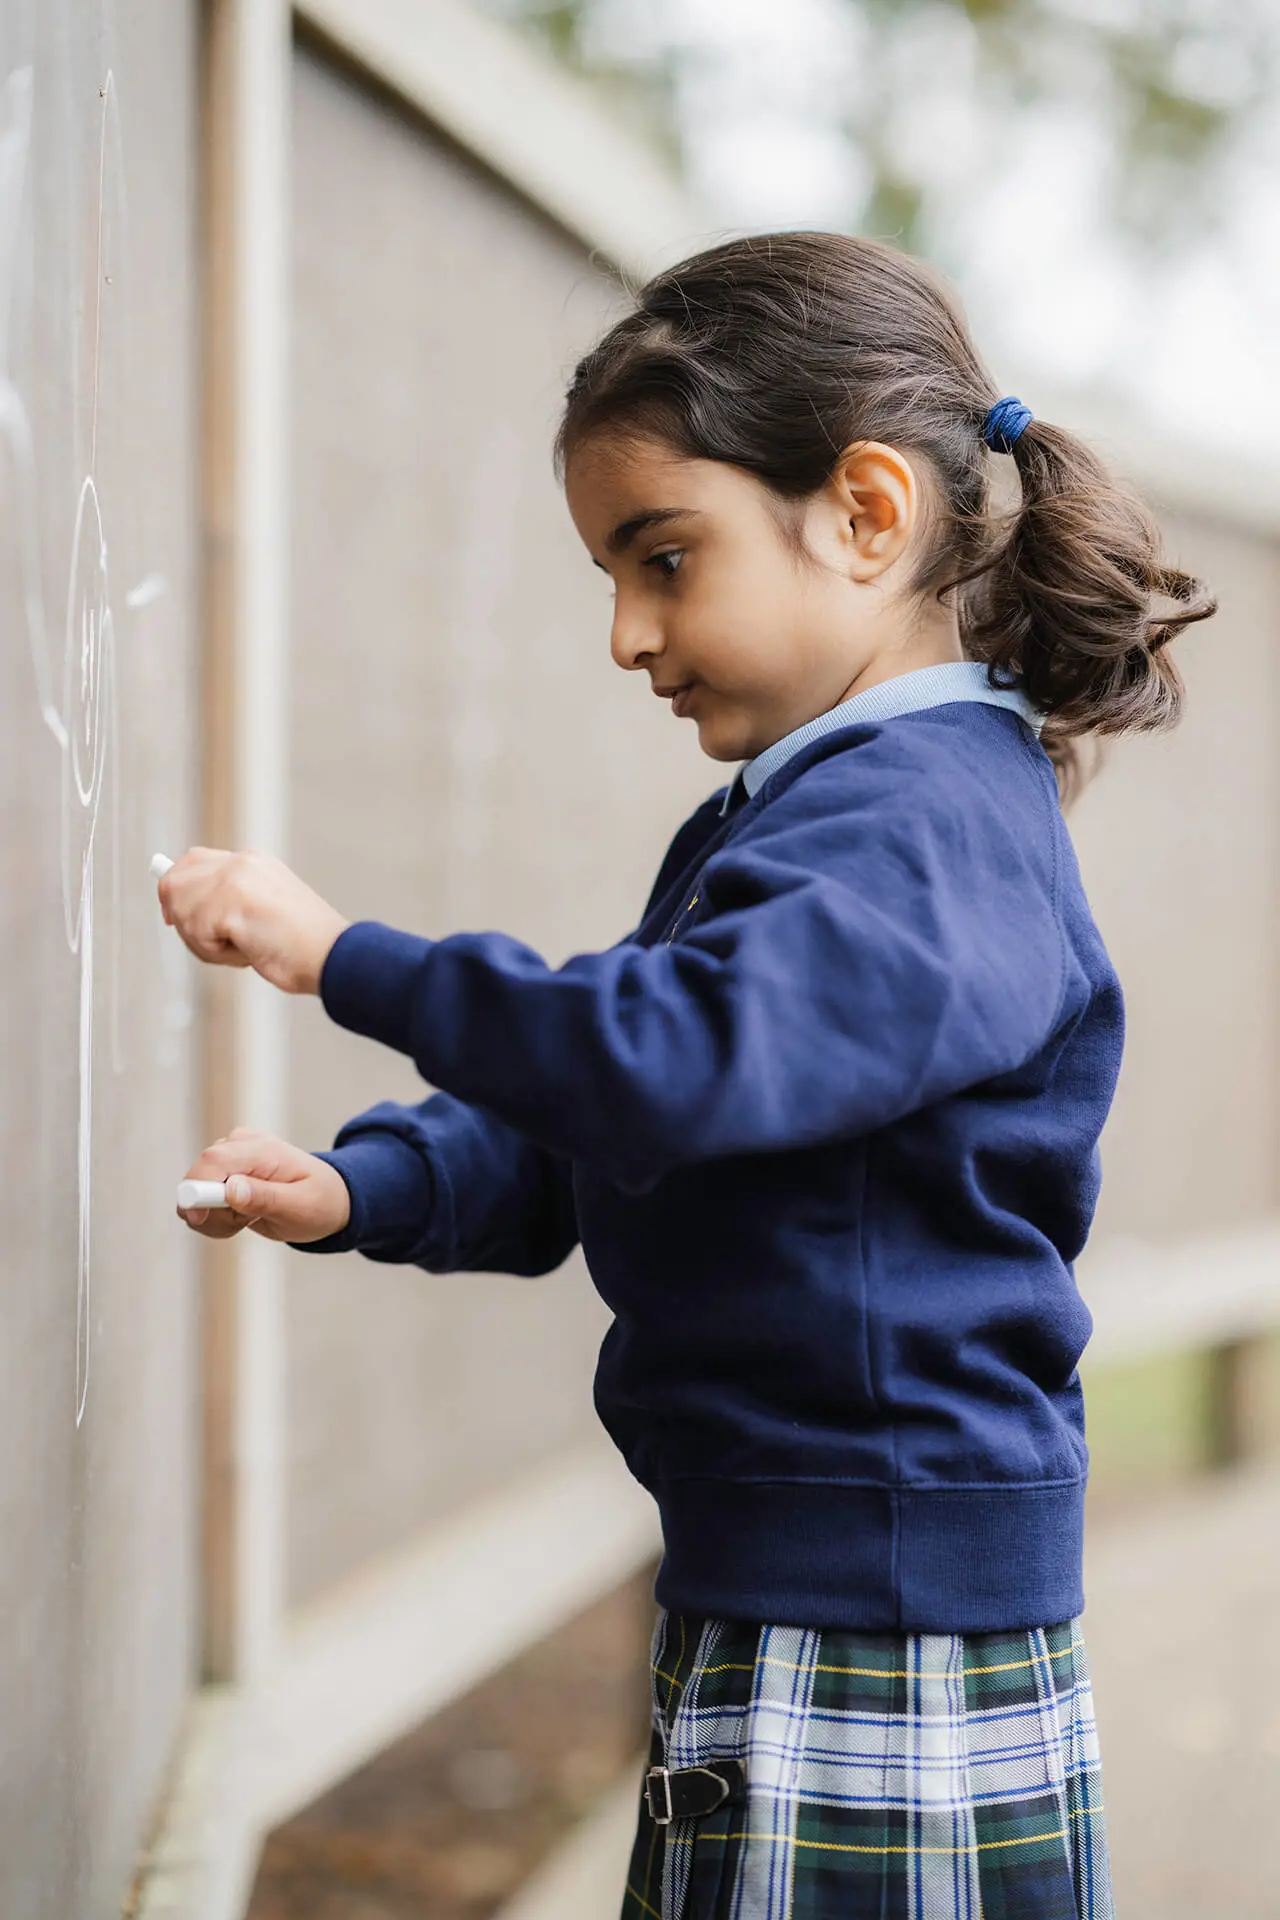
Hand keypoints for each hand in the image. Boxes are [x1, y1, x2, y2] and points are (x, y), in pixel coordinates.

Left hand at [157, 847, 348, 993]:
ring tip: (243, 950)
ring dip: (204, 944)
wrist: (332, 955)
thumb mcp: (261, 913)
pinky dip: (216, 954)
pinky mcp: (228, 901)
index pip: (194, 861)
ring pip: (181, 913)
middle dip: (183, 920)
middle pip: (174, 883)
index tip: (171, 916)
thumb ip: (227, 903)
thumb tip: (176, 912)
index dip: (176, 888)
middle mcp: (239, 863)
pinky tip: (248, 953)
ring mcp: (233, 879)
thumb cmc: (303, 947)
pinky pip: (195, 934)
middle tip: (212, 944)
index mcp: (251, 862)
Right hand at [177, 1129, 351, 1241]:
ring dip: (216, 1218)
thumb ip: (266, 1198)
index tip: (199, 1219)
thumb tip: (231, 1189)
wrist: (329, 1199)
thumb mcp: (301, 1207)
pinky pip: (199, 1201)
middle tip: (243, 1224)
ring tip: (250, 1219)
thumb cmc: (320, 1202)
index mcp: (261, 1150)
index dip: (196, 1190)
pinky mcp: (222, 1172)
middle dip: (212, 1213)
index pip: (213, 1161)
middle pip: (197, 1179)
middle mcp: (239, 1146)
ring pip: (195, 1194)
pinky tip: (243, 1216)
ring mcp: (228, 1158)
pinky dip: (216, 1217)